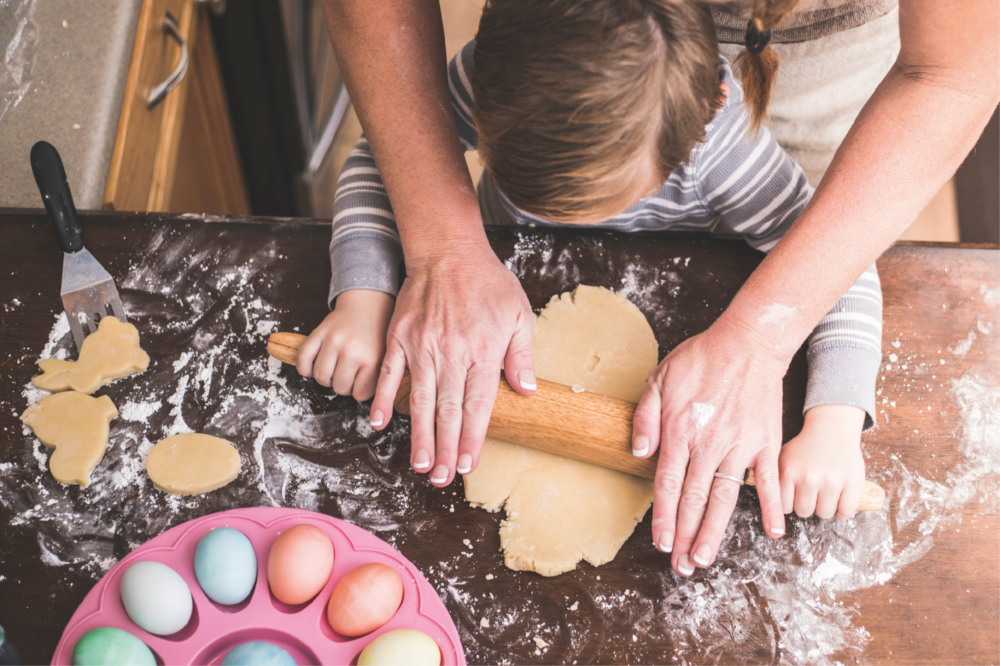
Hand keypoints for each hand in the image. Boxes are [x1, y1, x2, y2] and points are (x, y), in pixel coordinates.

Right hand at [295, 290, 394, 399]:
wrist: (367, 305)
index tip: (361, 381)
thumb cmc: (376, 336)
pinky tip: (315, 363)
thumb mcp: (386, 358)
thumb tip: (374, 411)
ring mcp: (333, 341)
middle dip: (342, 385)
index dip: (359, 390)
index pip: (359, 394)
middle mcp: (352, 351)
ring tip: (334, 367)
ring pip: (320, 377)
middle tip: (348, 373)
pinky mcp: (318, 333)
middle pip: (338, 388)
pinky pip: (303, 360)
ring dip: (325, 377)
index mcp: (373, 359)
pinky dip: (305, 367)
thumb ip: (377, 380)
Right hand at [368, 247, 535, 486]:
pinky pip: (388, 373)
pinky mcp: (400, 337)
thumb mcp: (519, 314)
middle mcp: (452, 353)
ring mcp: (422, 346)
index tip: (466, 465)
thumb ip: (522, 355)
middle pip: (447, 410)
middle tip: (439, 478)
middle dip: (444, 448)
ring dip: (418, 435)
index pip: (477, 405)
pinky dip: (381, 398)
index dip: (471, 438)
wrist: (448, 250)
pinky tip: (377, 422)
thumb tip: (526, 391)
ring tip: (418, 464)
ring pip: (419, 399)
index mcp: (483, 351)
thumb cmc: (488, 283)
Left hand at [632, 320, 787, 575]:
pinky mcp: (766, 443)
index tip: (662, 543)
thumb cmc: (701, 359)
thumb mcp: (659, 378)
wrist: (748, 342)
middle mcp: (709, 444)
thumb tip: (637, 453)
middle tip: (682, 566)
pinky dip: (773, 508)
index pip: (668, 484)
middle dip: (686, 536)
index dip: (665, 517)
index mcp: (680, 431)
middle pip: (694, 500)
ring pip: (725, 498)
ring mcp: (740, 446)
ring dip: (715, 532)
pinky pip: (770, 481)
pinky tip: (773, 533)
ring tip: (706, 559)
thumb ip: (645, 418)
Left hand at [779, 404, 865, 519]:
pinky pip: (845, 512)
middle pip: (804, 512)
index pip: (784, 507)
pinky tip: (838, 501)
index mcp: (789, 472)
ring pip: (824, 514)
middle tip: (810, 493)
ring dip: (824, 508)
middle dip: (806, 505)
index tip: (793, 496)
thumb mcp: (781, 459)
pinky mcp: (852, 482)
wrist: (831, 430)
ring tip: (823, 494)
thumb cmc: (804, 448)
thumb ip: (774, 480)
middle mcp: (809, 478)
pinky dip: (842, 512)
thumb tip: (770, 505)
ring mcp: (832, 481)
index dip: (789, 503)